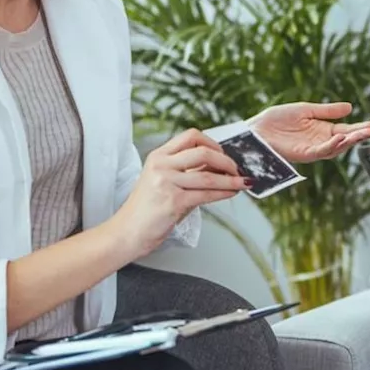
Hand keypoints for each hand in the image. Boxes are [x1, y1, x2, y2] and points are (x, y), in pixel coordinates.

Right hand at [110, 129, 249, 257]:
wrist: (127, 232)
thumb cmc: (146, 210)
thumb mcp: (163, 181)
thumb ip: (188, 172)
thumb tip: (220, 167)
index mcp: (159, 156)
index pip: (191, 136)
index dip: (212, 143)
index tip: (223, 153)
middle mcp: (161, 165)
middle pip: (203, 151)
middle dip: (226, 160)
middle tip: (236, 169)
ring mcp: (167, 182)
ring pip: (209, 175)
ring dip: (231, 179)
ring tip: (242, 182)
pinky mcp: (174, 201)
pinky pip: (207, 193)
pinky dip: (225, 192)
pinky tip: (232, 192)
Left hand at [248, 102, 369, 163]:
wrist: (255, 129)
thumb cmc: (276, 119)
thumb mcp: (306, 110)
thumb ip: (327, 111)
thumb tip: (350, 107)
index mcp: (321, 130)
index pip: (344, 130)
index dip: (358, 128)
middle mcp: (319, 141)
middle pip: (343, 140)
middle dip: (358, 136)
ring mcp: (311, 149)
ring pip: (335, 148)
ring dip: (349, 141)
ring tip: (361, 134)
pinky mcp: (302, 154)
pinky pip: (320, 151)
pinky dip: (331, 145)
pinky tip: (340, 137)